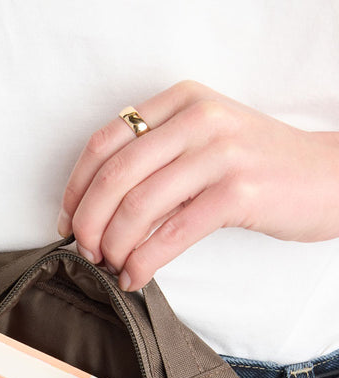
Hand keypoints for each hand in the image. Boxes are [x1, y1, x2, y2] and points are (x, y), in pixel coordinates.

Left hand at [57, 80, 338, 290]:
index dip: (75, 188)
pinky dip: (145, 261)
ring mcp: (219, 152)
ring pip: (138, 207)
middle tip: (84, 253)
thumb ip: (156, 159)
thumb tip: (93, 208)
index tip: (66, 221)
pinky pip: (172, 233)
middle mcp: (197, 118)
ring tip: (110, 267)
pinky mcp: (238, 192)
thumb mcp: (204, 142)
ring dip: (113, 247)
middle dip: (88, 224)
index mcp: (180, 100)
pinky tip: (135, 277)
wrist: (330, 176)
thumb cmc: (259, 167)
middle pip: (114, 177)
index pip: (104, 142)